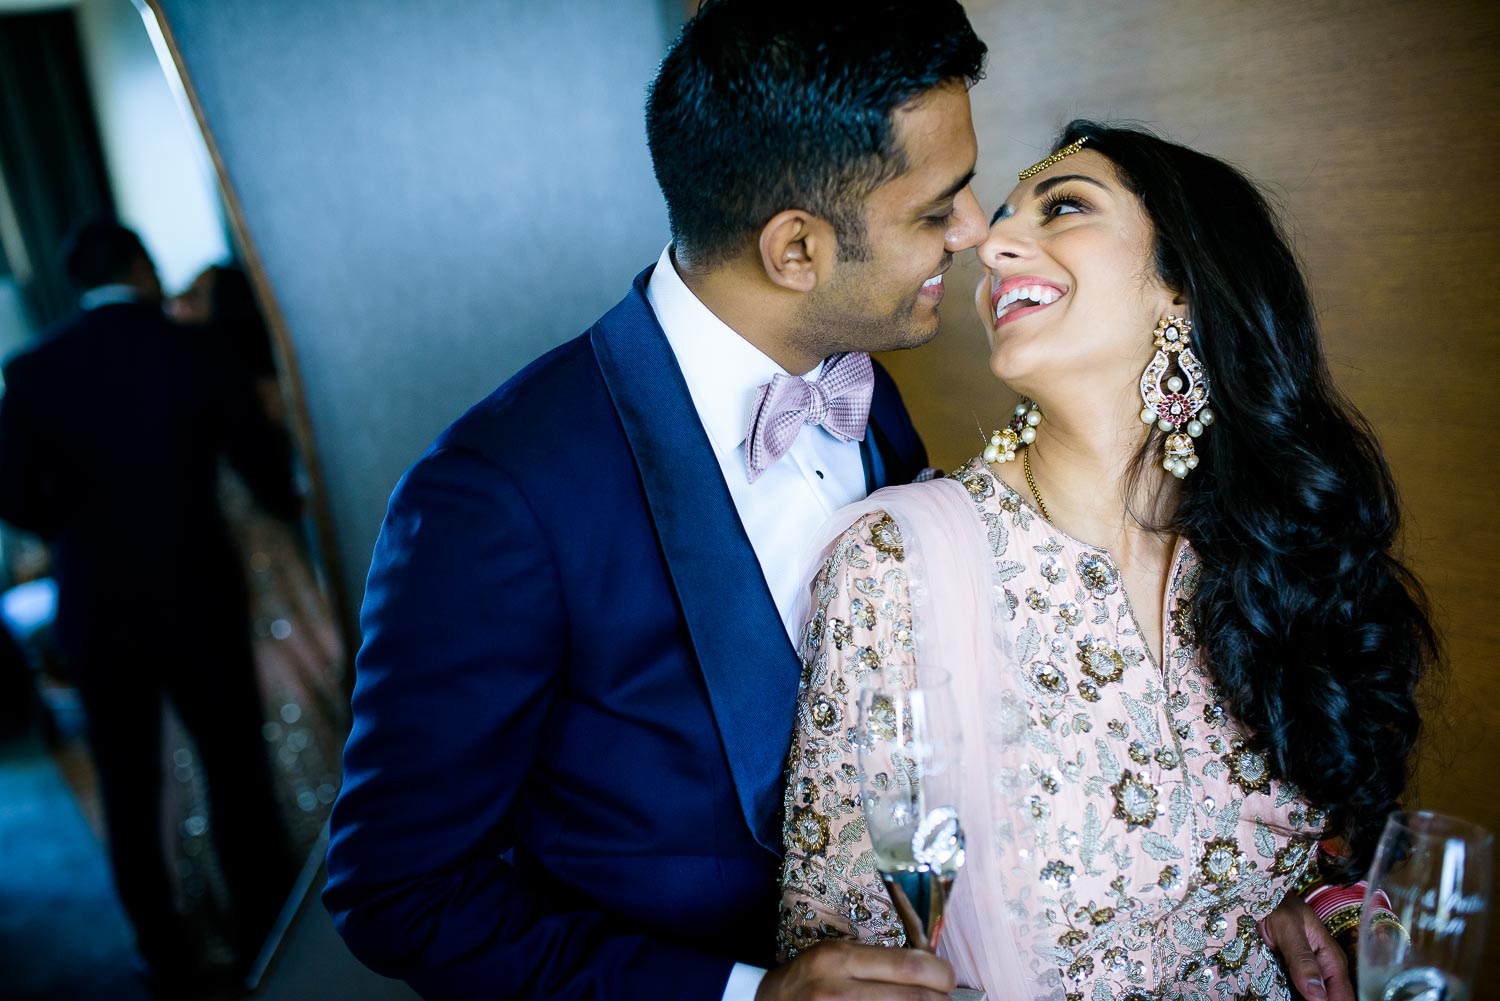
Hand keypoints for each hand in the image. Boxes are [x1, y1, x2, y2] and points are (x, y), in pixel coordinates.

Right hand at [757, 941, 955, 1000]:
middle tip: (945, 997)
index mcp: (838, 959)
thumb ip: (873, 959)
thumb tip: (927, 964)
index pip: (910, 964)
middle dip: (940, 998)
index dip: (940, 972)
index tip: (946, 977)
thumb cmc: (801, 982)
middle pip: (917, 997)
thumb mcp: (831, 956)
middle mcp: (839, 991)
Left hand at [1258, 893, 1352, 1000]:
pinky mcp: (1292, 974)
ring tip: (1287, 995)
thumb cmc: (1275, 904)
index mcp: (1331, 958)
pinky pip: (1296, 993)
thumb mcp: (1288, 928)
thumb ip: (1303, 959)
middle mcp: (1323, 969)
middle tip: (1296, 997)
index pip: (1343, 995)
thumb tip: (1318, 996)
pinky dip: (1291, 995)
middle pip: (1329, 998)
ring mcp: (1307, 973)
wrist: (1256, 894)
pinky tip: (1281, 994)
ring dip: (1303, 999)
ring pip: (1313, 997)